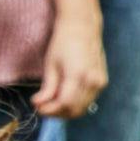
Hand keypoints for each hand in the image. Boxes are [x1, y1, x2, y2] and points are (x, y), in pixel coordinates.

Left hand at [42, 5, 110, 125]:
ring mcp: (100, 82)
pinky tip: (63, 96)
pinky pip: (87, 100)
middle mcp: (93, 81)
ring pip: (82, 108)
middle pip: (74, 110)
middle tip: (42, 107)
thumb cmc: (63, 43)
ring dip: (65, 110)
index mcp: (78, 75)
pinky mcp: (102, 82)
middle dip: (56, 113)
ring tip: (51, 102)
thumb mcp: (50, 65)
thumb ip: (47, 88)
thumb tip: (38, 104)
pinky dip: (74, 103)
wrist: (82, 27)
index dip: (49, 110)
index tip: (37, 108)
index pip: (64, 103)